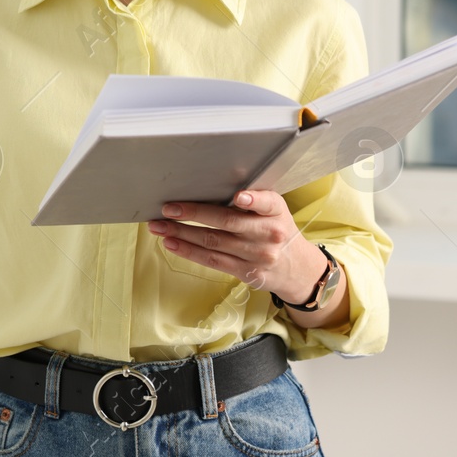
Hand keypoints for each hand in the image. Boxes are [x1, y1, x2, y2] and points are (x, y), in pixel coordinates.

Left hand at [148, 189, 325, 302]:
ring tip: (159, 226)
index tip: (239, 196)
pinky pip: (213, 261)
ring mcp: (258, 255)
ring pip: (214, 242)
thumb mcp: (273, 210)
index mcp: (276, 211)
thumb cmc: (275, 229)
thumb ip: (251, 198)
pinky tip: (172, 243)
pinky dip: (189, 251)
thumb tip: (207, 184)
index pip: (267, 203)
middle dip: (193, 214)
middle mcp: (269, 233)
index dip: (253, 199)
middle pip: (227, 222)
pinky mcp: (247, 272)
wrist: (297, 268)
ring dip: (182, 233)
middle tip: (168, 208)